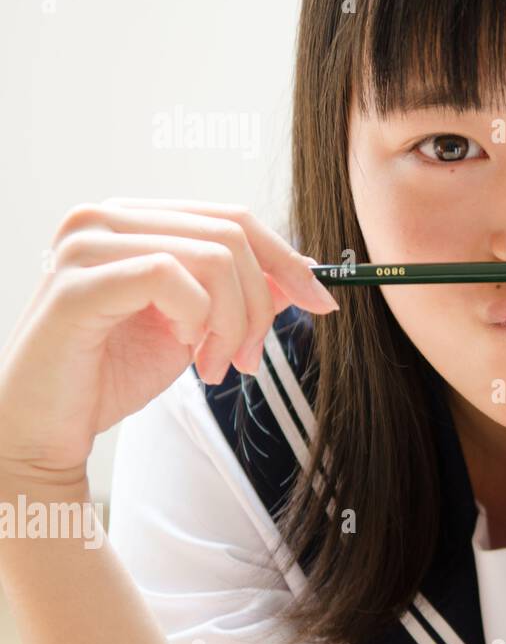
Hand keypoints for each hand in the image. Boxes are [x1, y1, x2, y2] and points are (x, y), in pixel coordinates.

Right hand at [0, 198, 339, 489]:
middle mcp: (104, 216)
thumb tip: (306, 269)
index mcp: (133, 217)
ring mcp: (85, 243)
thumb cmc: (112, 371)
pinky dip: (196, 319)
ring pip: (213, 257)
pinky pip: (170, 277)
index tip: (321, 300)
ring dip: (232, 323)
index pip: (231, 217)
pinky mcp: (77, 283)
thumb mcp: (196, 323)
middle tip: (248, 357)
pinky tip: (184, 352)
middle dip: (260, 303)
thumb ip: (241, 289)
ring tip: (215, 366)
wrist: (46, 427)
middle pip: (231, 235)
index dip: (286, 258)